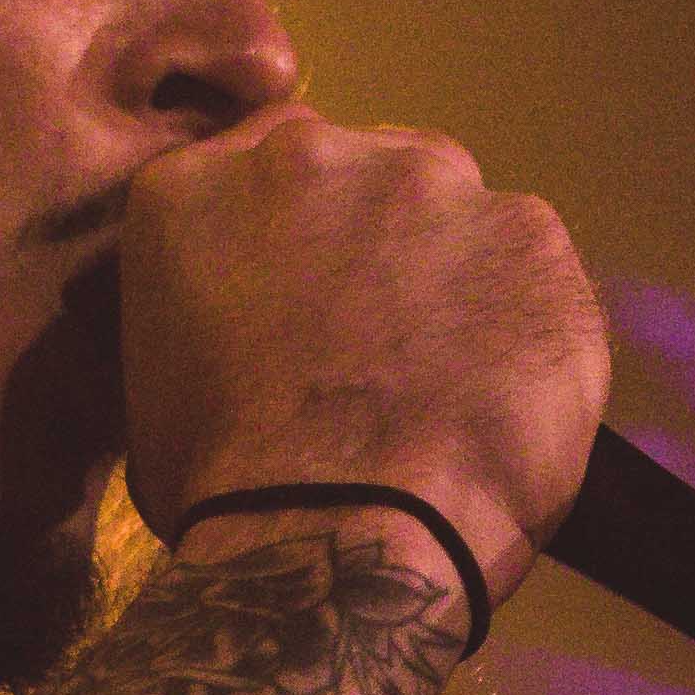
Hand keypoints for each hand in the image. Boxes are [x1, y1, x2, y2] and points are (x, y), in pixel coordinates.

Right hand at [115, 107, 608, 605]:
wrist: (339, 538)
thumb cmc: (229, 495)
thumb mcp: (161, 382)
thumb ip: (213, 304)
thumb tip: (259, 324)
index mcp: (193, 188)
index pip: (258, 169)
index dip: (299, 237)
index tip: (318, 294)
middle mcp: (305, 156)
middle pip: (362, 173)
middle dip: (379, 244)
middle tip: (385, 347)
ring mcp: (425, 181)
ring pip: (454, 212)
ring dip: (456, 276)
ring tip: (450, 382)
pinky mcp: (525, 229)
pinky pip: (534, 265)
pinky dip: (527, 321)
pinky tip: (504, 395)